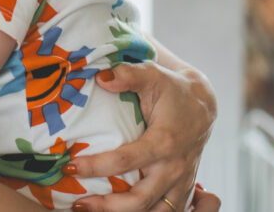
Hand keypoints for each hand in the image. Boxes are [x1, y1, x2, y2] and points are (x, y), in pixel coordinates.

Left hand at [66, 62, 215, 211]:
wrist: (203, 105)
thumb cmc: (172, 90)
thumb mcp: (152, 74)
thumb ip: (128, 75)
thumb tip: (101, 78)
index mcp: (164, 141)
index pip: (125, 160)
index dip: (95, 166)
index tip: (70, 167)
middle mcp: (174, 167)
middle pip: (140, 200)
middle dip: (108, 206)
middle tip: (78, 203)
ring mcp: (180, 182)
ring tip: (94, 210)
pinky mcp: (183, 189)